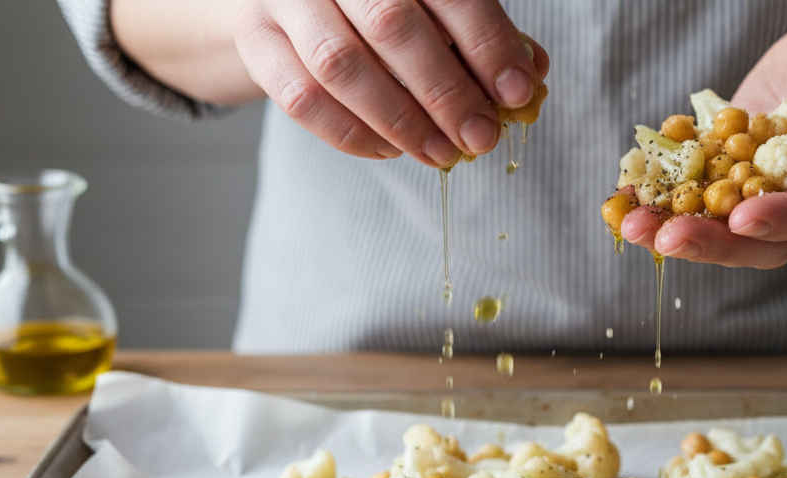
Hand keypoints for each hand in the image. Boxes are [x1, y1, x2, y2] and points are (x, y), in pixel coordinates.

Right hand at [235, 0, 548, 165]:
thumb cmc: (375, 4)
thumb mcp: (432, 7)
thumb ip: (478, 36)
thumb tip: (530, 76)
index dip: (487, 42)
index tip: (517, 92)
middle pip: (391, 25)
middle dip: (446, 92)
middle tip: (481, 137)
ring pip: (341, 66)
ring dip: (402, 121)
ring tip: (443, 154)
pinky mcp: (256, 41)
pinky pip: (303, 99)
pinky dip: (353, 134)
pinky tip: (391, 151)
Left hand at [622, 0, 786, 268]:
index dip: (786, 218)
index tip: (743, 219)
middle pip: (772, 239)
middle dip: (716, 243)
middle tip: (665, 238)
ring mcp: (776, 190)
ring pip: (731, 228)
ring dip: (682, 231)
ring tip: (632, 225)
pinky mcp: (739, 174)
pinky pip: (703, 195)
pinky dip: (665, 199)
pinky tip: (627, 196)